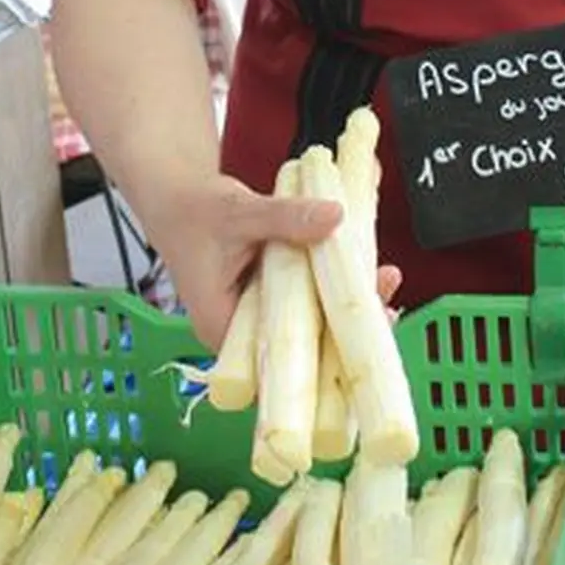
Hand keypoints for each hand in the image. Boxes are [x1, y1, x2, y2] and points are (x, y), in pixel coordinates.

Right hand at [144, 174, 400, 352]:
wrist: (179, 200)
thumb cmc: (195, 212)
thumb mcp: (239, 213)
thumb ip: (285, 216)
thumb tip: (336, 216)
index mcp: (223, 329)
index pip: (276, 364)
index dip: (322, 360)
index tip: (360, 339)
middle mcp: (244, 334)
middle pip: (303, 349)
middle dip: (348, 329)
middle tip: (385, 302)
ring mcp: (262, 317)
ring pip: (312, 324)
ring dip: (348, 305)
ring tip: (385, 280)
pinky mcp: (276, 299)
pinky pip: (311, 302)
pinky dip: (336, 286)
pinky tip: (367, 269)